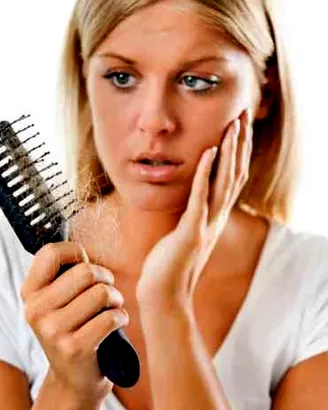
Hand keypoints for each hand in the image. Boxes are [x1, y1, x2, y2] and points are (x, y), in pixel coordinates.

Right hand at [20, 241, 128, 403]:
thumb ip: (63, 273)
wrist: (74, 379)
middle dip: (105, 278)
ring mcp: (53, 332)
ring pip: (101, 294)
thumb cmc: (73, 328)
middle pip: (85, 272)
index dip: (75, 251)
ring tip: (111, 308)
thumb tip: (80, 249)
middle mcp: (35, 311)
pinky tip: (115, 325)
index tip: (85, 264)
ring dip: (115, 299)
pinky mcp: (75, 348)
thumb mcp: (57, 300)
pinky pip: (111, 318)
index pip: (50, 253)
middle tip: (107, 291)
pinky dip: (121, 318)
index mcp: (30, 293)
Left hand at [136, 108, 252, 307]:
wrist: (165, 296)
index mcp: (216, 216)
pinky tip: (208, 152)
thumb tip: (193, 195)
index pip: (233, 176)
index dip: (238, 149)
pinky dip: (205, 174)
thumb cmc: (169, 265)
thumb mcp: (186, 232)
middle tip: (244, 114)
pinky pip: (200, 198)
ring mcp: (207, 225)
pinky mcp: (192, 232)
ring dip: (230, 151)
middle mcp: (217, 218)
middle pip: (236, 173)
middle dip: (240, 142)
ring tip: (233, 125)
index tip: (239, 124)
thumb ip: (194, 212)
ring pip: (224, 182)